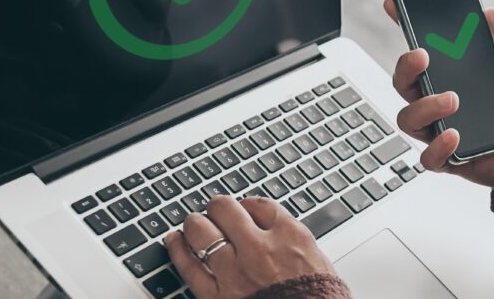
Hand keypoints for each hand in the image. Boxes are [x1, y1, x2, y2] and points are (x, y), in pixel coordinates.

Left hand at [166, 196, 335, 297]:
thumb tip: (272, 226)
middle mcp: (259, 247)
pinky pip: (189, 266)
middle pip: (226, 209)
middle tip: (216, 212)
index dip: (247, 205)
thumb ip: (290, 239)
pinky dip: (178, 249)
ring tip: (194, 223)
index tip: (244, 209)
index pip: (258, 204)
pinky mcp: (217, 296)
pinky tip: (175, 240)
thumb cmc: (318, 298)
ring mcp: (235, 271)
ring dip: (195, 223)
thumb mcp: (315, 259)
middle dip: (218, 208)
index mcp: (288, 235)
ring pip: (202, 231)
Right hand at [384, 0, 493, 186]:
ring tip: (453, 99)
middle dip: (405, 67)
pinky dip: (438, 146)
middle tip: (423, 56)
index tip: (393, 4)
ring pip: (407, 119)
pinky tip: (456, 134)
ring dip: (425, 107)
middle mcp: (435, 103)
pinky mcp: (447, 160)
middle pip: (402, 83)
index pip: (416, 53)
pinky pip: (428, 158)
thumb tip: (489, 12)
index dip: (402, 27)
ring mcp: (437, 131)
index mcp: (446, 78)